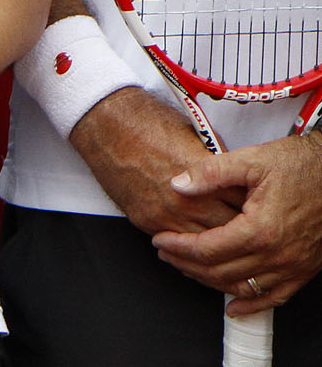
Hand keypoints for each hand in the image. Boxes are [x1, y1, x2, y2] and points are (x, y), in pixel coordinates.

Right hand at [70, 85, 240, 235]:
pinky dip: (192, 242)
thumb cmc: (148, 123)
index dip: (256, 206)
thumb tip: (237, 180)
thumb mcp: (198, 136)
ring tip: (229, 238)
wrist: (106, 126)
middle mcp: (187, 200)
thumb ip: (220, 164)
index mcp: (206, 177)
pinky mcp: (147, 220)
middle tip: (252, 226)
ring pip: (206, 243)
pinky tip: (201, 238)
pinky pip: (179, 243)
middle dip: (243, 228)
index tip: (261, 206)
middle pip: (230, 228)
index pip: (245, 202)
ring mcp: (166, 214)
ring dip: (218, 241)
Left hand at [151, 134, 321, 310]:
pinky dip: (253, 304)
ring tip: (189, 269)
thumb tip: (178, 185)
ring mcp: (293, 266)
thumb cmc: (301, 166)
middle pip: (220, 272)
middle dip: (187, 264)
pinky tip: (235, 306)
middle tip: (167, 253)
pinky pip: (276, 297)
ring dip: (211, 282)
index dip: (178, 246)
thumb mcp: (251, 159)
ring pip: (243, 287)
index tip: (160, 240)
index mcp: (260, 230)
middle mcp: (277, 254)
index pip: (206, 249)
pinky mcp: (306, 269)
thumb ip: (210, 173)